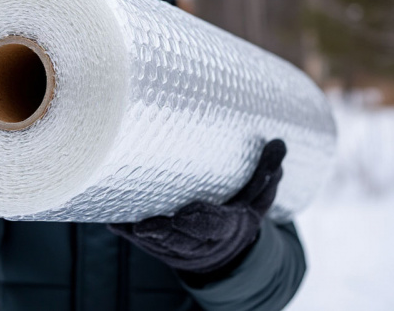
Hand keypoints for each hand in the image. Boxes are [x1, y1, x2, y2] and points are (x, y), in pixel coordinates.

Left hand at [109, 139, 285, 274]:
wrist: (222, 251)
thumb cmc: (237, 215)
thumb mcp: (257, 197)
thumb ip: (266, 172)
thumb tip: (281, 143)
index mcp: (226, 227)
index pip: (214, 225)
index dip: (200, 221)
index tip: (186, 213)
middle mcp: (201, 241)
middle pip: (182, 240)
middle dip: (165, 234)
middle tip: (145, 225)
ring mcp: (178, 247)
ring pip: (159, 245)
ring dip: (141, 236)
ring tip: (124, 222)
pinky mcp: (158, 246)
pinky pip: (141, 242)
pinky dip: (127, 232)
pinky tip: (113, 222)